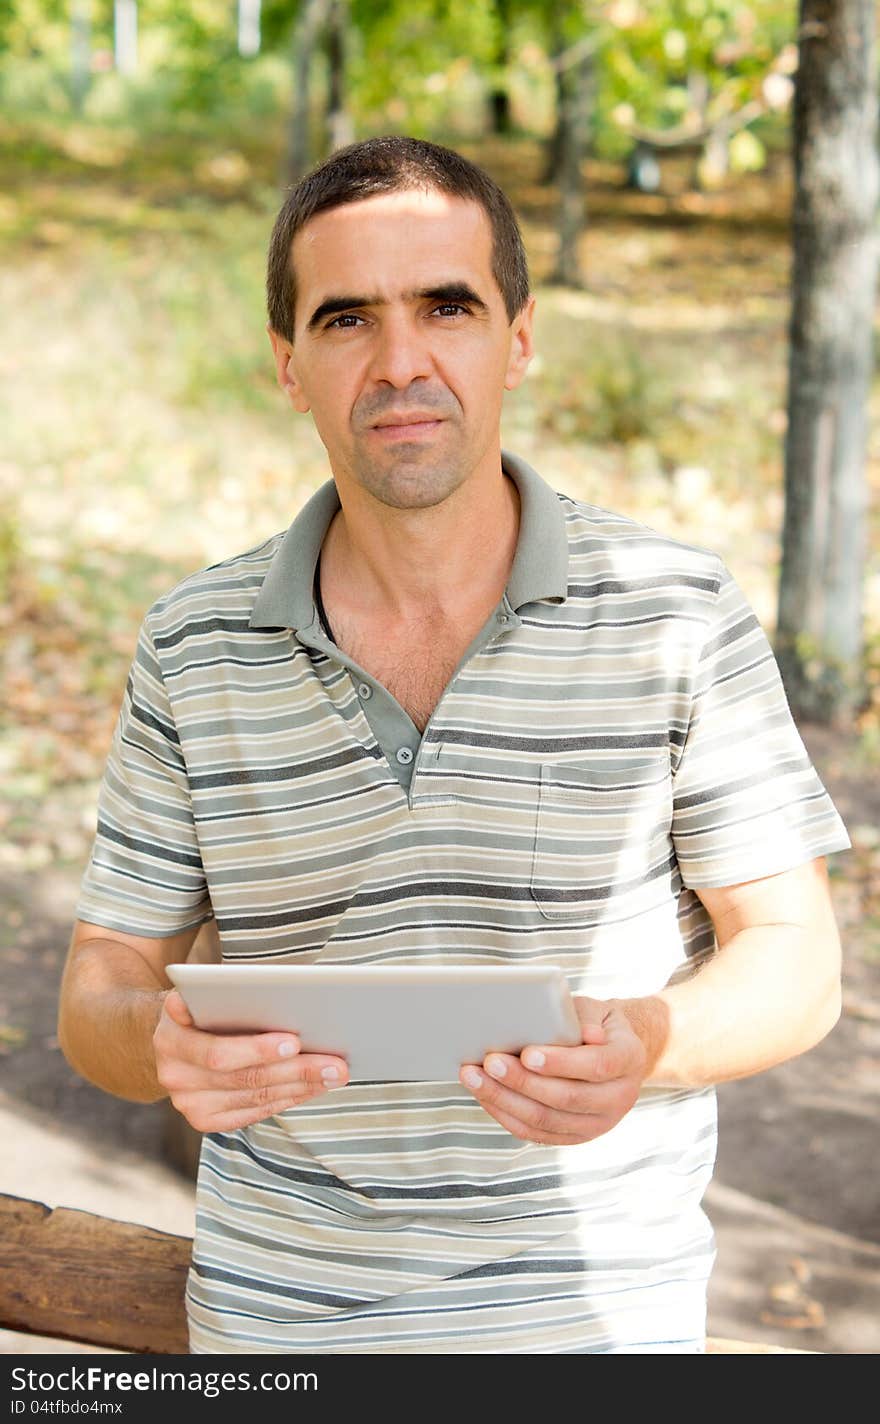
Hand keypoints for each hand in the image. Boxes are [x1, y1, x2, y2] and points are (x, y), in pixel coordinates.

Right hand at [154, 990, 348, 1132]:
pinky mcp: (204, 1119)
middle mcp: (173, 1074)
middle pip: (244, 1079)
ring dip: (299, 1087)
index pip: (218, 1052)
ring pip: (254, 1098)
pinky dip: (287, 1099)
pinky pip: (253, 1113)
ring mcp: (187, 1102)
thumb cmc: (203, 1004)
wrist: (173, 1037)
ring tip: (334, 1074)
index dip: (257, 1050)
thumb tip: (286, 993)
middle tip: (335, 1063)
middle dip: (295, 1071)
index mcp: (170, 1036)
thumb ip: (229, 991)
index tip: (294, 1042)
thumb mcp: (207, 989)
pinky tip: (313, 1087)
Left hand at [458, 996, 654, 1144]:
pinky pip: (536, 1133)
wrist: (612, 1053)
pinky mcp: (575, 1137)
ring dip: (505, 1100)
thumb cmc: (594, 1024)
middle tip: (489, 1062)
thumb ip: (584, 1018)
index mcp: (629, 1060)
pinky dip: (506, 1114)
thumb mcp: (596, 1010)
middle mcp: (620, 1098)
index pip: (598, 1066)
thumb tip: (584, 1034)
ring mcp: (598, 1124)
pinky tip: (484, 1095)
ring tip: (474, 1077)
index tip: (527, 1053)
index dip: (562, 1062)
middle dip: (523, 1081)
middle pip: (567, 1098)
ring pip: (547, 1121)